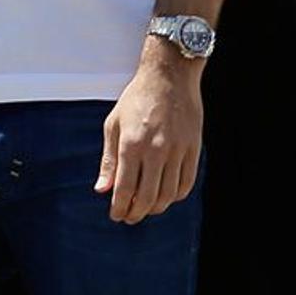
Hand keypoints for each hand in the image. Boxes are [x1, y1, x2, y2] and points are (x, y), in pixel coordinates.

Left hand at [95, 45, 202, 223]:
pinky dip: (176, 196)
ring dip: (156, 208)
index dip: (119, 207)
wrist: (169, 77)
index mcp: (131, 144)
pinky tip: (166, 196)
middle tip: (129, 217)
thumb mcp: (113, 124)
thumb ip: (109, 160)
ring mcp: (177, 151)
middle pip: (148, 197)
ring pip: (169, 195)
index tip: (115, 215)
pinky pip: (186, 183)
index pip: (125, 189)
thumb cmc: (136, 99)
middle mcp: (155, 150)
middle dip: (136, 213)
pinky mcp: (193, 150)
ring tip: (145, 208)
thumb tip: (102, 189)